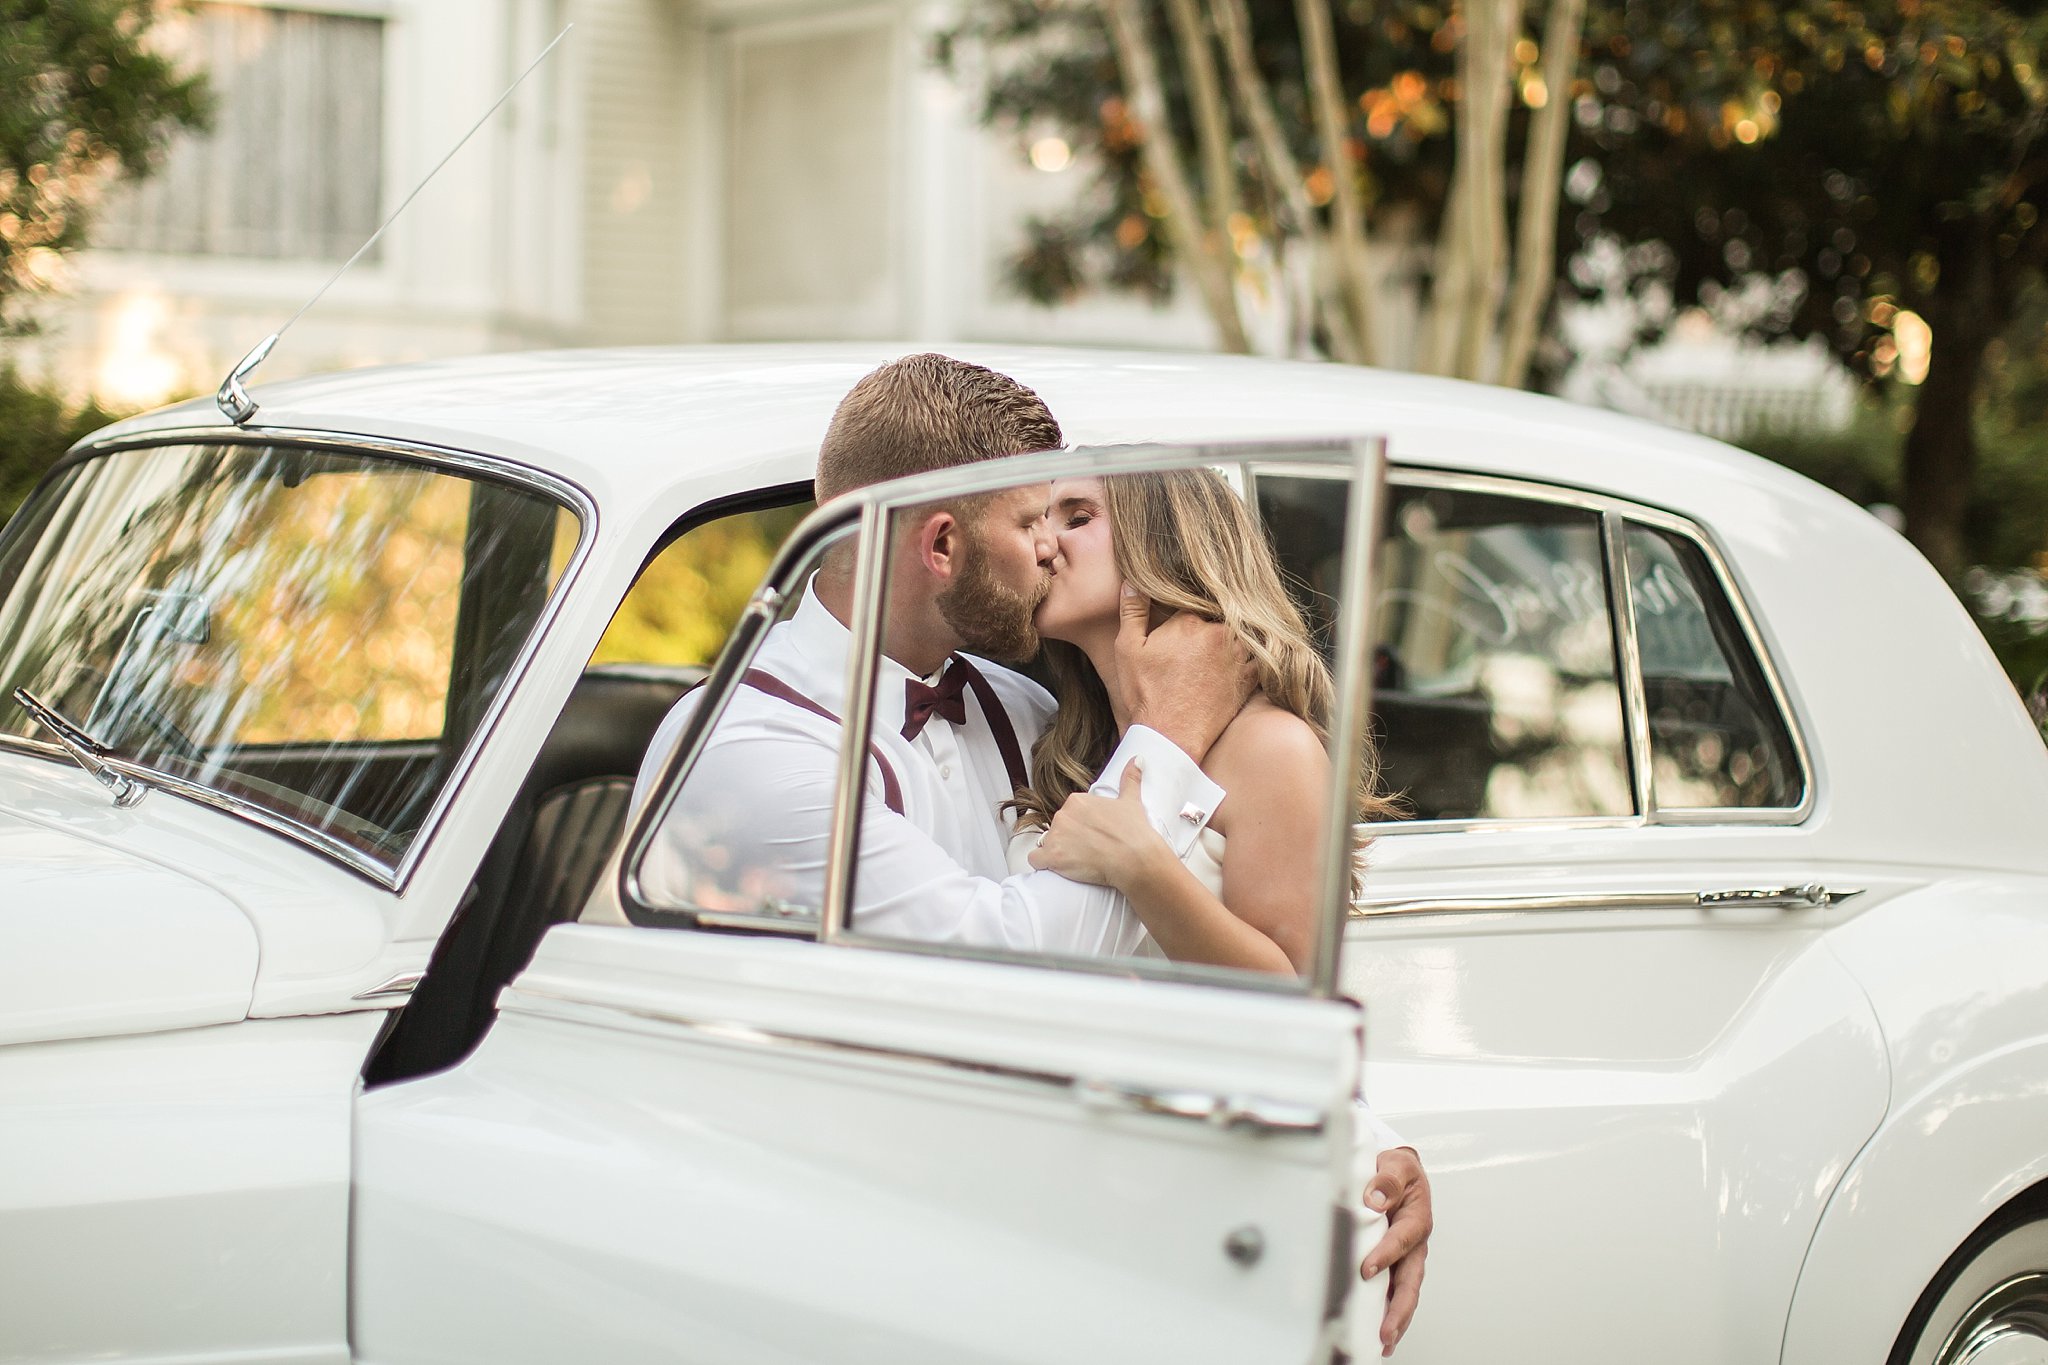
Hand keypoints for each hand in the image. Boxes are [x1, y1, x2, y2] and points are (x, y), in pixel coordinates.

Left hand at [1026, 761, 1163, 890]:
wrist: (1135, 859)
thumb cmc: (1135, 833)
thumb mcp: (1132, 801)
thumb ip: (1130, 779)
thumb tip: (1137, 759)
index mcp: (1076, 801)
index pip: (1068, 815)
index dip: (1080, 828)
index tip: (1092, 836)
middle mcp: (1062, 814)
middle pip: (1058, 829)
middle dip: (1069, 840)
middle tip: (1088, 850)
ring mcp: (1055, 835)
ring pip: (1047, 844)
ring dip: (1058, 853)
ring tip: (1080, 861)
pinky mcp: (1052, 856)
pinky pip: (1036, 859)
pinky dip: (1044, 864)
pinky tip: (1059, 867)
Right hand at [1116, 585, 1255, 763]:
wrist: (1171, 736)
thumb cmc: (1146, 694)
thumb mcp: (1128, 649)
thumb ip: (1132, 612)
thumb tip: (1133, 582)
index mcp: (1188, 622)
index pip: (1193, 602)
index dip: (1187, 611)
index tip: (1184, 623)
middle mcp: (1218, 634)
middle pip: (1220, 614)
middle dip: (1212, 621)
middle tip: (1201, 640)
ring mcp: (1237, 656)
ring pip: (1242, 632)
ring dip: (1235, 635)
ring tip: (1221, 648)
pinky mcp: (1250, 677)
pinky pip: (1260, 656)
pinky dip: (1255, 654)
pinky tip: (1243, 659)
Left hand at [1361, 1146, 1431, 1355]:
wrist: (1399, 1171)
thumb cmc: (1399, 1170)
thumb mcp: (1397, 1165)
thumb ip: (1388, 1179)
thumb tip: (1375, 1199)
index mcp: (1416, 1219)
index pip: (1401, 1240)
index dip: (1386, 1255)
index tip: (1367, 1269)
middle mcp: (1415, 1244)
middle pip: (1411, 1281)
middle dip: (1399, 1308)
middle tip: (1386, 1330)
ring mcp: (1407, 1257)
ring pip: (1405, 1292)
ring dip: (1396, 1318)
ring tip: (1385, 1342)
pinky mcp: (1396, 1264)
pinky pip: (1394, 1290)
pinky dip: (1389, 1312)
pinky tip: (1379, 1332)